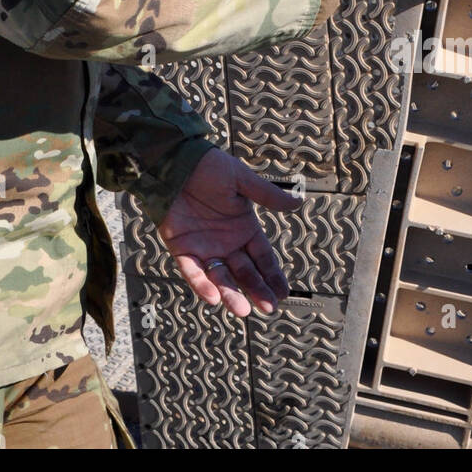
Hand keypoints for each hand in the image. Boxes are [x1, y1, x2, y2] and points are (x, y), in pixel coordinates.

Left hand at [156, 148, 299, 316]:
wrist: (174, 161)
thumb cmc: (208, 166)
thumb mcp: (241, 180)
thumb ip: (267, 195)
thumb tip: (297, 202)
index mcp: (243, 227)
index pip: (262, 257)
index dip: (273, 275)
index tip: (282, 293)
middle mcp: (226, 241)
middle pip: (245, 272)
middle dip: (257, 290)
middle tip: (269, 307)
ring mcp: (204, 247)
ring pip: (221, 277)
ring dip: (231, 294)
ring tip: (243, 310)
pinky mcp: (181, 248)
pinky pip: (193, 271)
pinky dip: (201, 285)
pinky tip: (212, 297)